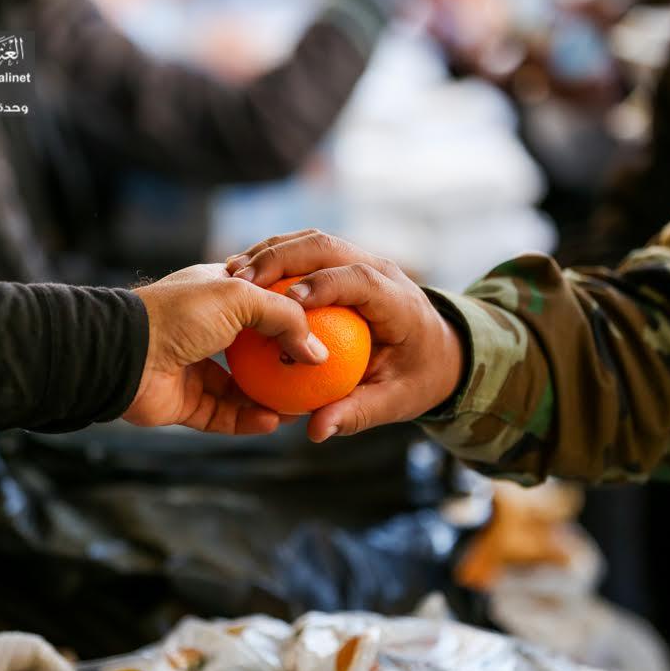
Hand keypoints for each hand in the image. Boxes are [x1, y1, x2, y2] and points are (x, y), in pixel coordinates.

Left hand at [126, 263, 328, 433]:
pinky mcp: (184, 402)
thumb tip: (317, 352)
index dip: (290, 320)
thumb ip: (286, 318)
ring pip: (239, 389)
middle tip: (314, 380)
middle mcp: (205, 330)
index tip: (322, 335)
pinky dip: (247, 420)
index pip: (261, 305)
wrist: (124, 351)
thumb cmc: (180, 312)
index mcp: (216, 296)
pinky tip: (273, 422)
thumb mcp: (241, 297)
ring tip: (300, 409)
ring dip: (269, 400)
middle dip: (284, 366)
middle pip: (254, 352)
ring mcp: (193, 368)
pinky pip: (222, 415)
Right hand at [226, 230, 465, 441]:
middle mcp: (381, 270)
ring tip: (232, 274)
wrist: (436, 350)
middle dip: (282, 257)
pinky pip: (303, 251)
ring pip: (311, 240)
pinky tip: (241, 277)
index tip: (288, 302)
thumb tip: (317, 430)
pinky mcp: (342, 262)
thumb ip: (357, 414)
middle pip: (327, 246)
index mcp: (400, 302)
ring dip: (270, 252)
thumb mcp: (396, 402)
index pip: (360, 280)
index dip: (324, 285)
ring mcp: (360, 260)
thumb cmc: (416, 378)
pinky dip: (273, 257)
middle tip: (242, 281)